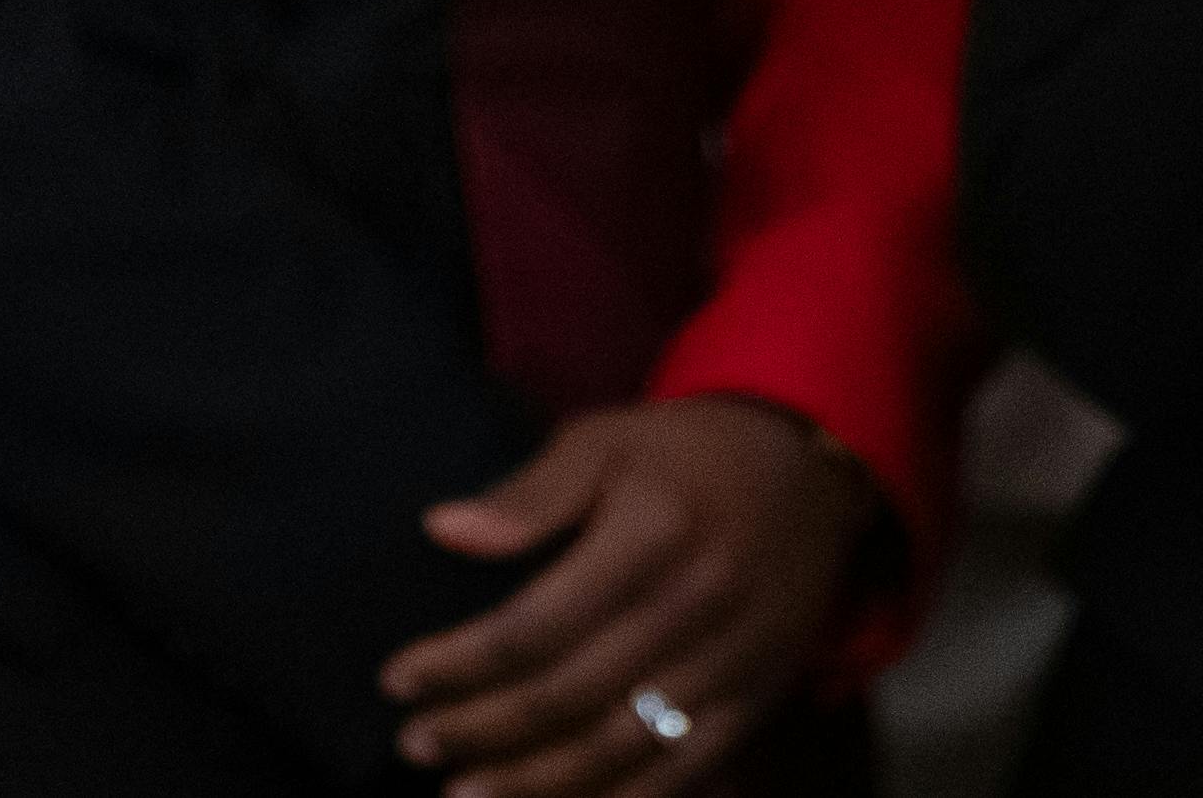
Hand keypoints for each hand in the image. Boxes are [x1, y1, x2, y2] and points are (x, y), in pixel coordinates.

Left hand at [384, 396, 870, 791]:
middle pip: (569, 695)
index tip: (396, 679)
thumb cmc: (683, 454)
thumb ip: (528, 494)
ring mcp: (731, 664)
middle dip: (481, 729)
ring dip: (534, 784)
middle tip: (414, 743)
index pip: (536, 623)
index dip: (459, 662)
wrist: (806, 470)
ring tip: (463, 794)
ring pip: (619, 750)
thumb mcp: (604, 440)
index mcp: (650, 535)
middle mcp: (695, 607)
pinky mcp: (754, 703)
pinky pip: (680, 774)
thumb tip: (443, 531)